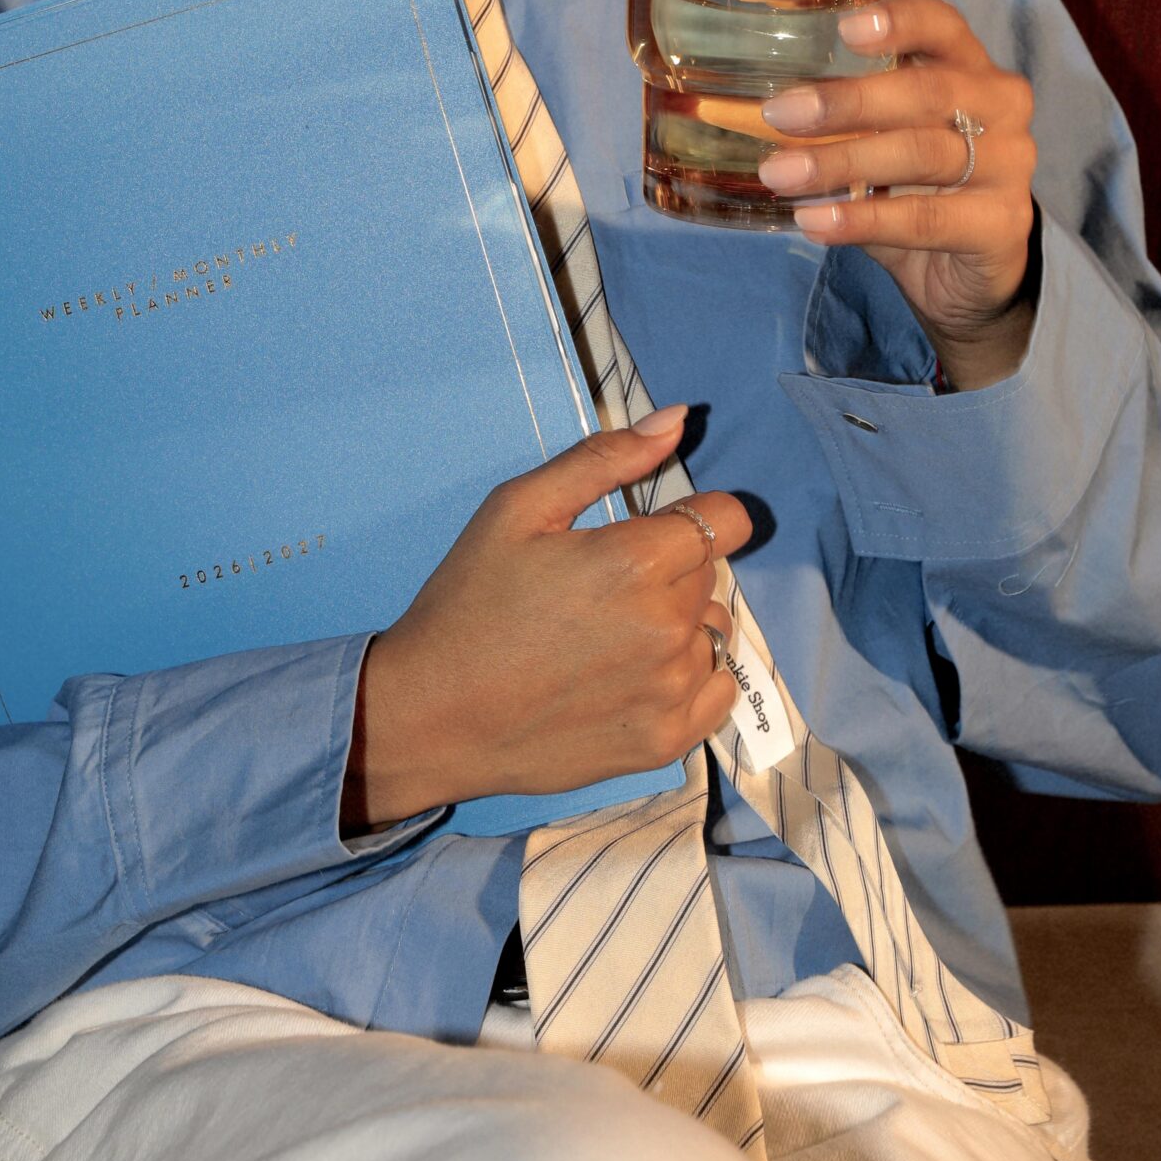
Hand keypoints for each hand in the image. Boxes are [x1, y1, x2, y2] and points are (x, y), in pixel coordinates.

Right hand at [342, 407, 750, 830]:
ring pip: (713, 631)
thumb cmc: (470, 601)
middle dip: (672, 568)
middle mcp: (668, 627)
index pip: (726, 521)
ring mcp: (671, 691)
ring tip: (611, 635)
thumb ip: (605, 458)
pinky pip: (717, 690)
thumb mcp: (519, 508)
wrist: (434, 714)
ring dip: (680, 623)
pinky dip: (690, 677)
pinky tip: (634, 675)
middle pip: (711, 573)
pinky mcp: (666, 741)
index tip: (653, 528)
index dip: (693, 515)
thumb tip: (679, 419)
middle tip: (602, 586)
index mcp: (637, 560)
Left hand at [756, 0, 1037, 387]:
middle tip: (780, 115)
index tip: (845, 29)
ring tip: (780, 175)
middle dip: (848, 102)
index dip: (900, 21)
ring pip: (922, 154)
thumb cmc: (918, 187)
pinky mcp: (1003, 224)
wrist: (969, 275)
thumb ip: (847, 119)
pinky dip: (864, 219)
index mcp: (970, 68)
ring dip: (842, 163)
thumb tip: (761, 110)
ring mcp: (1011, 165)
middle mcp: (1001, 106)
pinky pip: (927, 218)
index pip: (944, 26)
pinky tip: (815, 221)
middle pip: (927, 91)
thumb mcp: (886, 139)